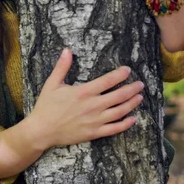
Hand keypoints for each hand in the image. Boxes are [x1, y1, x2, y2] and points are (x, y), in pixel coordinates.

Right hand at [26, 48, 143, 150]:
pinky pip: (114, 129)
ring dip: (131, 104)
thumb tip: (67, 50)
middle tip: (140, 84)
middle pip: (118, 96)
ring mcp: (95, 121)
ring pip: (120, 112)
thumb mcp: (52, 84)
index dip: (120, 75)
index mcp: (83, 92)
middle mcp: (92, 106)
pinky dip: (126, 124)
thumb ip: (62, 67)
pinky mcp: (94, 133)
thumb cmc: (46, 106)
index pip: (107, 81)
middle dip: (131, 89)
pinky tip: (133, 119)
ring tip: (139, 97)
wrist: (42, 130)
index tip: (128, 70)